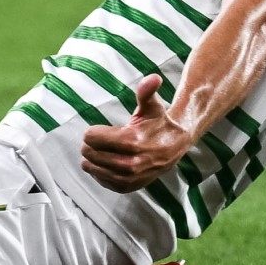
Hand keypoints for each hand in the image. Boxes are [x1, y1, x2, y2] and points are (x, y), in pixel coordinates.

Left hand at [80, 75, 190, 192]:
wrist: (175, 146)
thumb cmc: (159, 123)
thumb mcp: (152, 105)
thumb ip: (147, 91)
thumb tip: (153, 78)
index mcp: (132, 141)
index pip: (92, 138)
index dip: (93, 131)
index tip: (100, 129)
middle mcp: (130, 163)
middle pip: (90, 153)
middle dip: (90, 145)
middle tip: (98, 140)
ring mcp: (129, 177)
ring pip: (93, 168)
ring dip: (91, 159)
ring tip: (98, 151)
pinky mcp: (128, 186)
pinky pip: (102, 181)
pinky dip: (99, 172)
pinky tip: (104, 164)